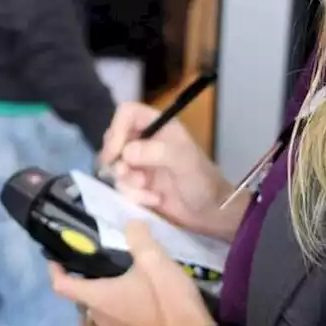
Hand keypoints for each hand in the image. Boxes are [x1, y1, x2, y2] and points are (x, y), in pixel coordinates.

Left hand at [49, 222, 214, 325]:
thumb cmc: (168, 301)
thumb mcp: (155, 261)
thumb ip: (138, 237)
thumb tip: (130, 222)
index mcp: (98, 298)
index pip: (61, 285)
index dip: (55, 269)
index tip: (56, 255)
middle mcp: (101, 318)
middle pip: (83, 294)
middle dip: (86, 275)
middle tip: (99, 253)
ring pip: (101, 306)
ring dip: (106, 289)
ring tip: (122, 268)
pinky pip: (118, 317)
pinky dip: (120, 302)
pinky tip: (140, 290)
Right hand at [101, 102, 243, 240]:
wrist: (210, 212)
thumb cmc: (202, 181)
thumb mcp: (184, 161)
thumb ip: (156, 152)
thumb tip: (126, 152)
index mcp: (159, 126)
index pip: (127, 113)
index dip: (117, 128)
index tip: (115, 152)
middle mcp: (147, 141)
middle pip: (114, 139)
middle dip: (117, 159)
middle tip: (126, 173)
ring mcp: (141, 163)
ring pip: (115, 165)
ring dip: (127, 180)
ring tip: (146, 188)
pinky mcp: (138, 184)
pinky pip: (122, 186)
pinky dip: (135, 195)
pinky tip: (154, 199)